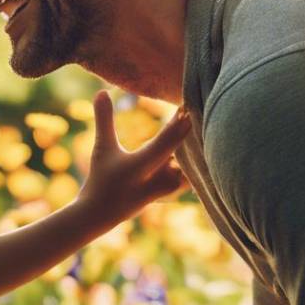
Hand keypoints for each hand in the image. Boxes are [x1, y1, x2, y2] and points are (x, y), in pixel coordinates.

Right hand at [76, 90, 189, 221]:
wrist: (101, 212)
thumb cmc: (101, 177)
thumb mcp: (102, 147)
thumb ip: (104, 119)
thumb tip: (101, 91)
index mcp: (138, 167)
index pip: (164, 145)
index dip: (177, 126)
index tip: (187, 108)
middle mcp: (155, 180)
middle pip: (182, 156)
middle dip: (190, 134)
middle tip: (198, 112)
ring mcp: (165, 189)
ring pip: (189, 170)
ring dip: (195, 153)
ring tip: (204, 130)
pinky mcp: (171, 193)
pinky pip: (188, 178)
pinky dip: (194, 166)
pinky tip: (200, 151)